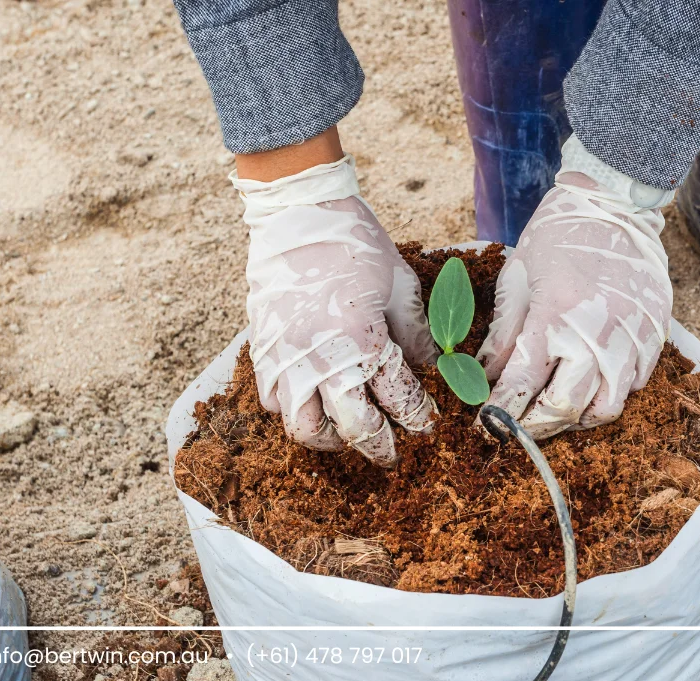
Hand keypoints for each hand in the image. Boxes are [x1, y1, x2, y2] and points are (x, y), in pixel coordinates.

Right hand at [235, 155, 437, 465]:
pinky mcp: (262, 352)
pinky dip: (295, 413)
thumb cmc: (352, 243)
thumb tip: (436, 366)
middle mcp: (321, 358)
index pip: (398, 400)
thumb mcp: (398, 284)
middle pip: (353, 428)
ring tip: (348, 431)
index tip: (426, 426)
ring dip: (332, 438)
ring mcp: (286, 358)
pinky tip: (315, 401)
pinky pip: (273, 404)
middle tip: (392, 450)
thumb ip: (416, 332)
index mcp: (362, 339)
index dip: (417, 419)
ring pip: (305, 428)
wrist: (296, 211)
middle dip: (379, 446)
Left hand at [477, 135, 673, 438]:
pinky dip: (609, 394)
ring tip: (556, 412)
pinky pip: (636, 385)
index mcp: (555, 314)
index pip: (523, 383)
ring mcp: (631, 335)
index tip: (485, 427)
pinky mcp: (655, 333)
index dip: (501, 413)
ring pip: (606, 407)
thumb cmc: (559, 235)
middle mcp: (596, 332)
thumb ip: (505, 331)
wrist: (615, 201)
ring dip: (577, 419)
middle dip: (535, 426)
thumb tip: (486, 375)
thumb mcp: (518, 276)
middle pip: (564, 407)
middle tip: (518, 427)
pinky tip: (591, 385)